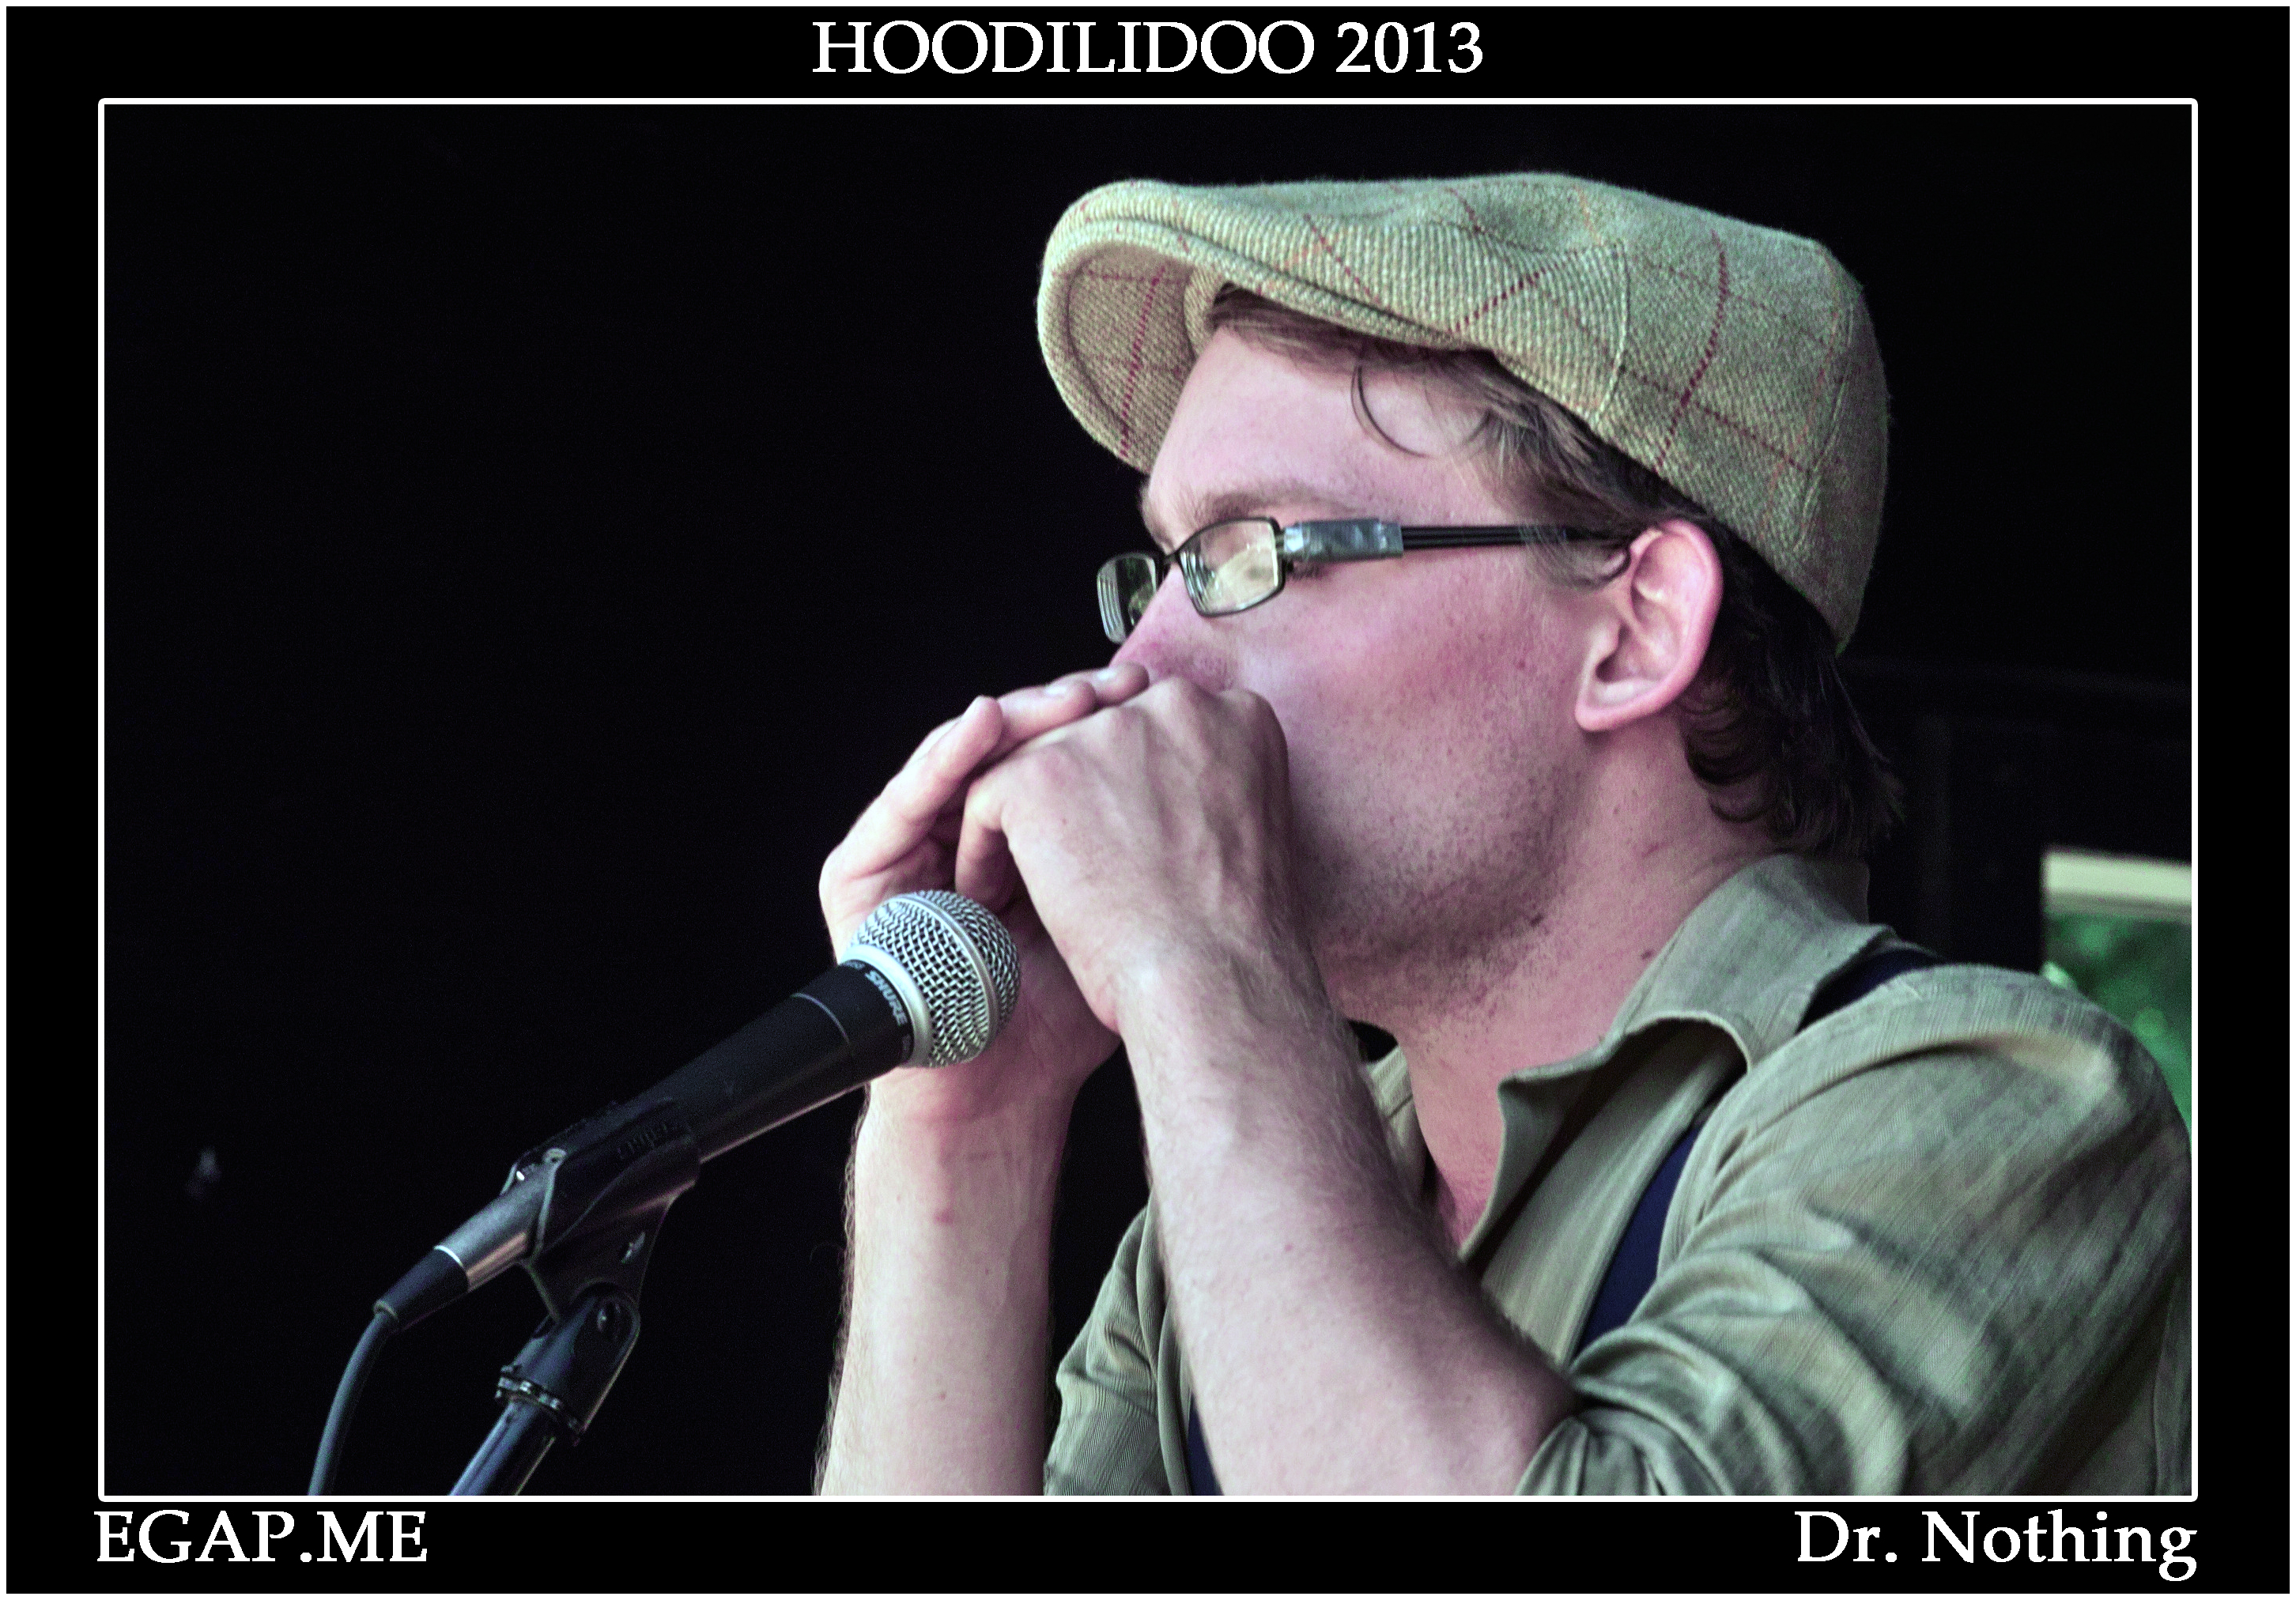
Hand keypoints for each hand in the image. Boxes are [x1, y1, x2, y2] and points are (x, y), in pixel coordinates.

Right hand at [819, 663, 1151, 1125]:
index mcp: (1021, 839)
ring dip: (1006, 723)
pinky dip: (942, 760)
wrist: (1001, 1089)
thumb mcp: (1120, 910)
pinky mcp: (859, 873)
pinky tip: (981, 727)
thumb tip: (1231, 769)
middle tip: (1108, 685)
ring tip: (1056, 699)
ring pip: (955, 761)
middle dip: (1058, 711)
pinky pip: (902, 802)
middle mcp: (958, 835)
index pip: (1054, 755)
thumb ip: (1151, 847)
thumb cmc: (1066, 1012)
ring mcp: (905, 851)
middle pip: (1008, 748)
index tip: (1150, 692)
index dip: (1098, 721)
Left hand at [953, 676, 1318, 1038]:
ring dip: (1027, 827)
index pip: (1159, 732)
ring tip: (1024, 890)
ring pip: (1038, 764)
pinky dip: (983, 852)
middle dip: (1076, 799)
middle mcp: (1176, 703)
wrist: (1215, 982)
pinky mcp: (1041, 772)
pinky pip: (986, 799)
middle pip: (1095, 737)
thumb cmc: (1235, 937)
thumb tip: (1150, 791)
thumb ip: (1202, 786)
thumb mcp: (1240, 831)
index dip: (1133, 790)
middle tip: (1071, 874)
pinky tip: (993, 902)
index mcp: (1237, 716)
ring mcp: (1104, 731)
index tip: (1133, 853)